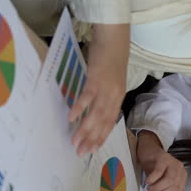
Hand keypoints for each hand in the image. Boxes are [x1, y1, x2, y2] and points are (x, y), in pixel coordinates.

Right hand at [70, 23, 129, 155]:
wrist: (115, 38)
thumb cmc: (111, 56)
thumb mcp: (112, 78)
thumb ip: (105, 93)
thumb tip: (94, 105)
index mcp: (118, 96)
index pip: (110, 122)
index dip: (101, 137)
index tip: (93, 149)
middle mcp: (114, 95)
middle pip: (103, 122)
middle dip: (92, 139)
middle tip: (81, 153)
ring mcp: (106, 88)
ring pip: (96, 114)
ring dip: (85, 130)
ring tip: (75, 141)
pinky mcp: (96, 78)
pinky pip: (87, 97)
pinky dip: (80, 108)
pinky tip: (72, 118)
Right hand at [136, 131, 186, 190]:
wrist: (148, 151)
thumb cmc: (155, 168)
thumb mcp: (161, 183)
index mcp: (182, 177)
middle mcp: (180, 169)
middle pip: (174, 187)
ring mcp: (172, 162)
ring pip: (170, 180)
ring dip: (158, 188)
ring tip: (149, 189)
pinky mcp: (163, 157)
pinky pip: (159, 171)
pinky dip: (153, 179)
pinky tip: (147, 181)